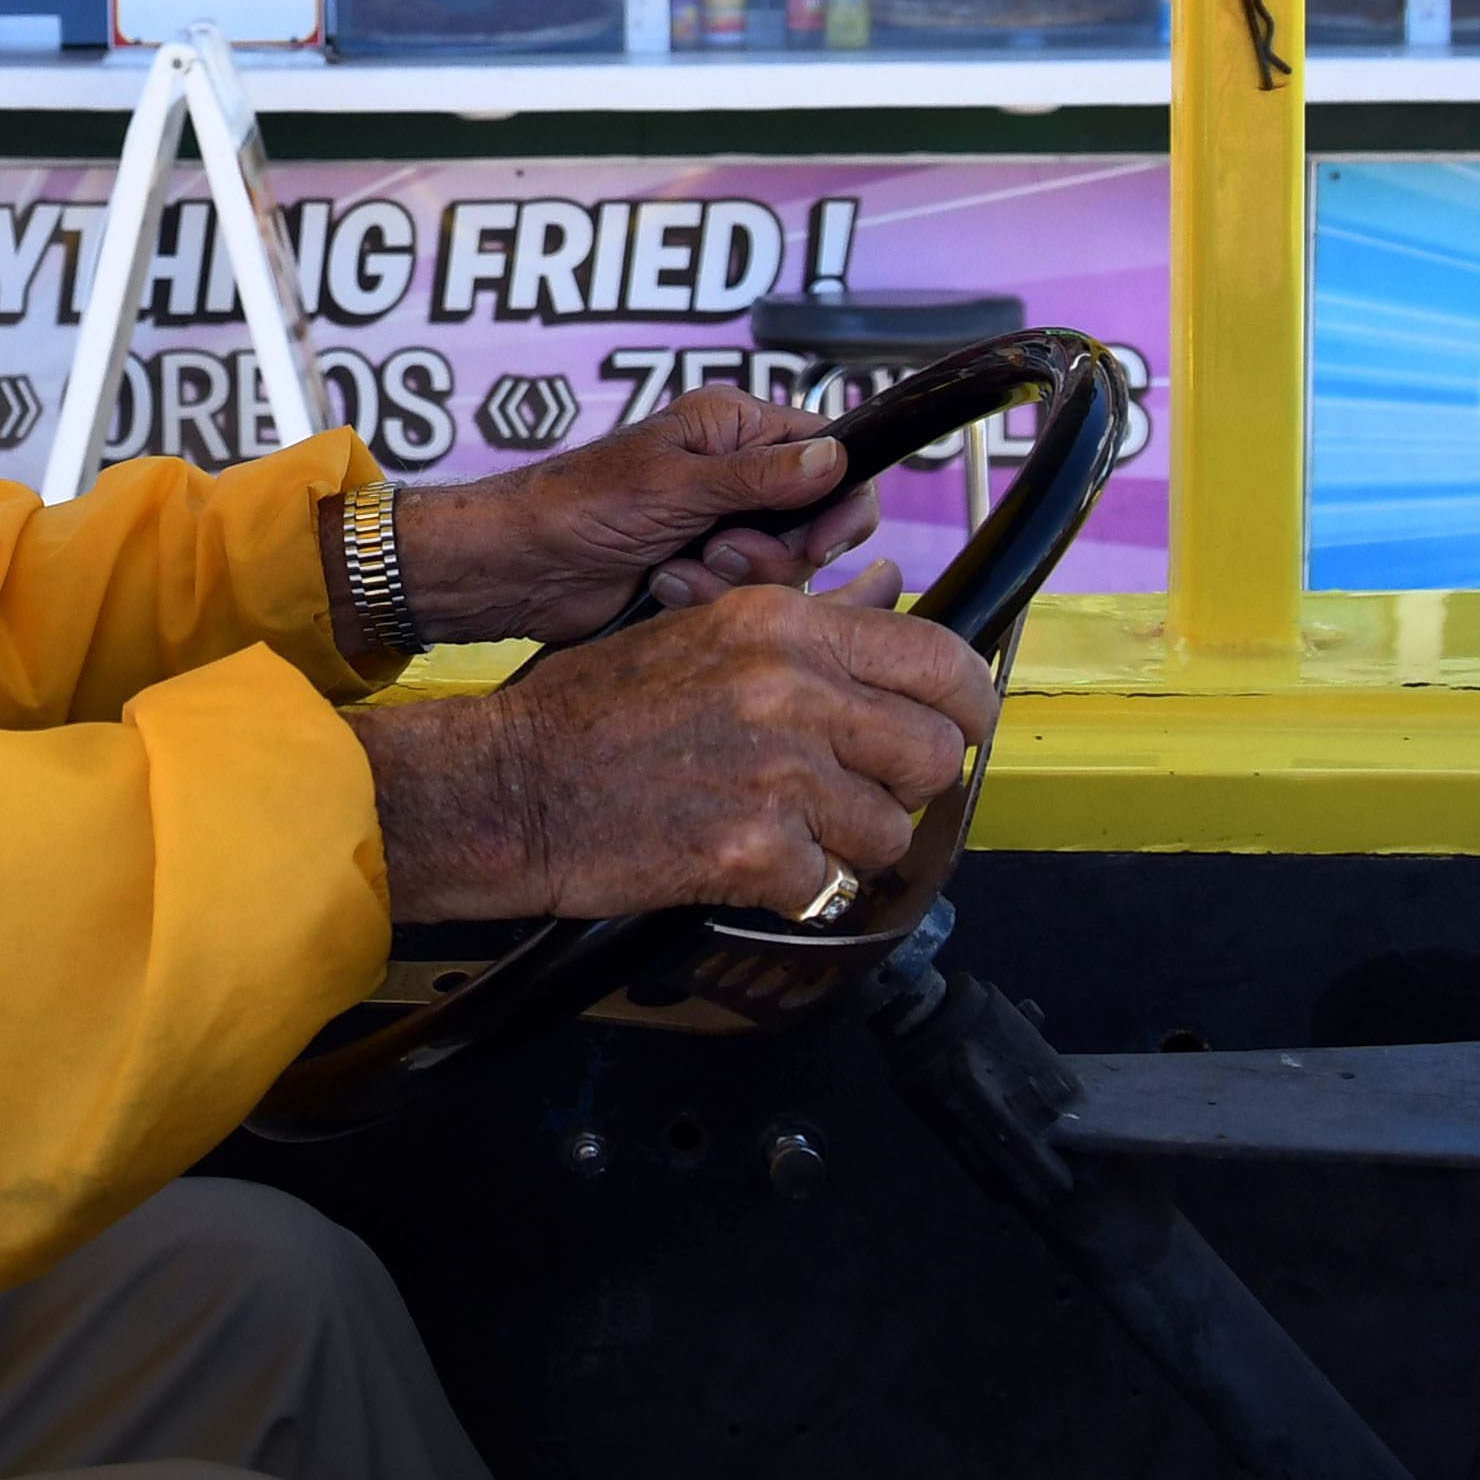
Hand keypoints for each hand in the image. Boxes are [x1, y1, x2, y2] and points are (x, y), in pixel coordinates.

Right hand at [345, 574, 1002, 923]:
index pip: (939, 658)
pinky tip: (748, 863)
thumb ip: (805, 621)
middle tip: (861, 793)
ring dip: (851, 844)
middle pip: (935, 751)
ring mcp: (776, 771)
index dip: (968, 705)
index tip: (962, 728)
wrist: (510, 784)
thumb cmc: (590, 709)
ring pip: (891, 830)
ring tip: (786, 829)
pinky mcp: (755, 851)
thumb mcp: (698, 627)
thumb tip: (889, 591)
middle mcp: (789, 687)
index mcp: (781, 622)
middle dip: (908, 784)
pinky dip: (799, 889)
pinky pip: (832, 886)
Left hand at [367, 387, 883, 656]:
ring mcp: (721, 525)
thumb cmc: (581, 505)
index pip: (829, 452)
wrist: (521, 567)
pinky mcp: (704, 573)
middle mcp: (737, 472)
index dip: (839, 500)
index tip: (822, 542)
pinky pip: (743, 597)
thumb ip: (761, 477)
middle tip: (722, 550)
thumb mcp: (677, 485)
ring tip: (674, 567)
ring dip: (730, 577)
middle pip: (815, 520)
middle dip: (774, 549)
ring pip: (782, 567)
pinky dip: (705, 597)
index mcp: (733, 426)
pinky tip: (661, 587)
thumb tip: (836, 458)